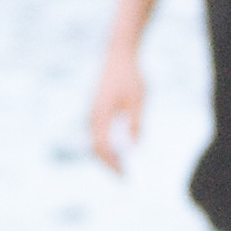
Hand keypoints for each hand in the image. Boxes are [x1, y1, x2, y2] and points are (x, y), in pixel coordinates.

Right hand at [89, 39, 146, 174]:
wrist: (118, 54)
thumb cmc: (131, 75)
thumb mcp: (138, 99)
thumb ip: (135, 123)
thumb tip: (134, 148)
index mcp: (100, 115)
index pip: (101, 148)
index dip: (112, 164)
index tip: (124, 176)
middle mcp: (91, 115)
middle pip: (94, 148)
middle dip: (108, 164)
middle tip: (124, 176)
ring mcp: (91, 112)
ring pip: (94, 141)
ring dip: (107, 155)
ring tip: (122, 165)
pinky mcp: (95, 109)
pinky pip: (96, 133)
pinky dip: (105, 145)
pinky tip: (119, 148)